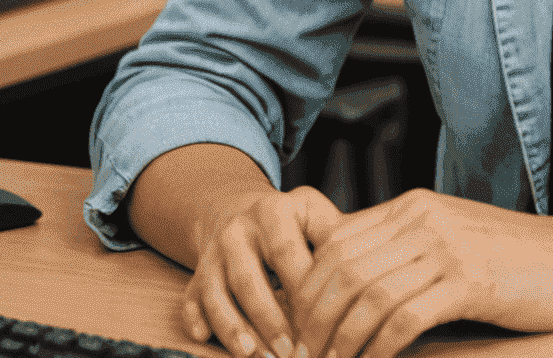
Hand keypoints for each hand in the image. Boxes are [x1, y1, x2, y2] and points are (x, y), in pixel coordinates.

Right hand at [182, 185, 345, 357]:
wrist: (239, 210)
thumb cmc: (291, 221)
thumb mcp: (314, 214)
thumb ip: (336, 236)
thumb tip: (363, 270)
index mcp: (273, 211)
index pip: (287, 253)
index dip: (303, 290)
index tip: (323, 320)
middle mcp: (237, 231)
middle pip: (249, 279)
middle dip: (269, 320)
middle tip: (291, 353)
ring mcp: (212, 254)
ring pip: (217, 295)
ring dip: (235, 330)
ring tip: (256, 357)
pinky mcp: (196, 275)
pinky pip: (190, 300)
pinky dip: (196, 321)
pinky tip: (204, 340)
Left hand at [289, 188, 552, 357]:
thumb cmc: (512, 260)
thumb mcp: (450, 239)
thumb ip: (403, 249)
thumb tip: (348, 284)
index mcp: (413, 207)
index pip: (335, 243)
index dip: (306, 290)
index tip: (298, 331)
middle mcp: (423, 219)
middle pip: (342, 269)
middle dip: (313, 321)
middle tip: (306, 357)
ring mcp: (447, 247)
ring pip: (366, 296)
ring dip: (341, 342)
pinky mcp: (469, 280)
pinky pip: (403, 318)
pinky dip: (379, 349)